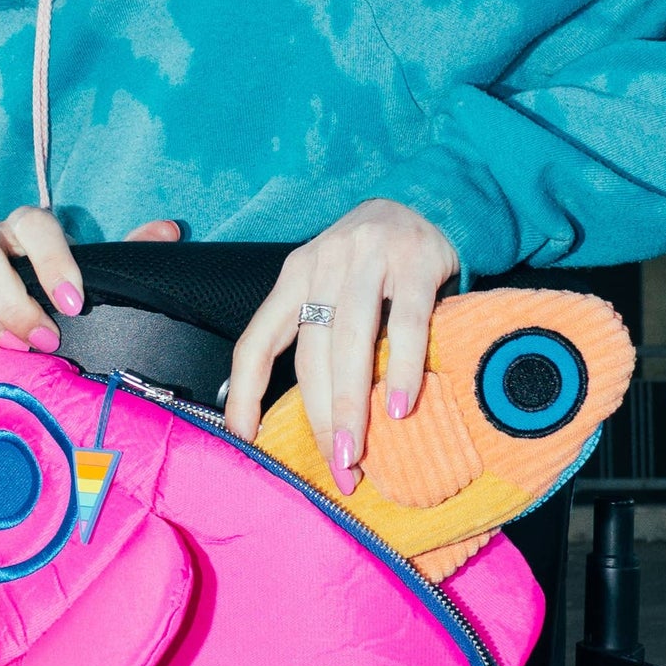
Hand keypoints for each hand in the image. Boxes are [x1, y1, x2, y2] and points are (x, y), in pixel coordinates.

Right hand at [0, 211, 181, 351]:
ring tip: (7, 348)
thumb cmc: (55, 294)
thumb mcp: (93, 277)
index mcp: (26, 228)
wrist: (7, 316)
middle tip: (40, 341)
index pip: (33, 223)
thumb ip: (126, 255)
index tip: (74, 305)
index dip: (53, 261)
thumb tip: (169, 232)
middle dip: (11, 302)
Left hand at [222, 200, 457, 487]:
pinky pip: (407, 324)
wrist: (420, 200)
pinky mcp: (416, 262)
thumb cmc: (369, 262)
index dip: (245, 391)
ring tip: (357, 450)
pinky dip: (403, 368)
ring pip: (352, 341)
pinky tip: (400, 405)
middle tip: (334, 465)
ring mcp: (369, 260)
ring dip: (353, 402)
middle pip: (311, 352)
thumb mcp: (327, 285)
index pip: (257, 340)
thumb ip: (312, 333)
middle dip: (319, 416)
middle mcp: (324, 264)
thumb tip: (295, 412)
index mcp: (294, 276)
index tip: (246, 437)